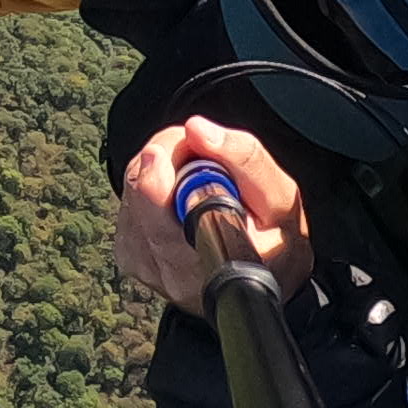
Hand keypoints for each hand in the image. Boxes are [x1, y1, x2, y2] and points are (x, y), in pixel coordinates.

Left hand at [117, 115, 308, 309]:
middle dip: (169, 159)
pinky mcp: (132, 258)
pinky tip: (179, 199)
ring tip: (197, 182)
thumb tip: (196, 129)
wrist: (261, 278)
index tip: (176, 150)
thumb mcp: (281, 197)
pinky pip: (127, 204)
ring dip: (161, 173)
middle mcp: (173, 273)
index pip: (165, 226)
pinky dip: (150, 189)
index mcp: (213, 264)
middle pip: (142, 197)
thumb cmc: (276, 240)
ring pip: (132, 193)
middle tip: (201, 154)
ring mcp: (147, 268)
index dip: (163, 181)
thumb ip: (244, 158)